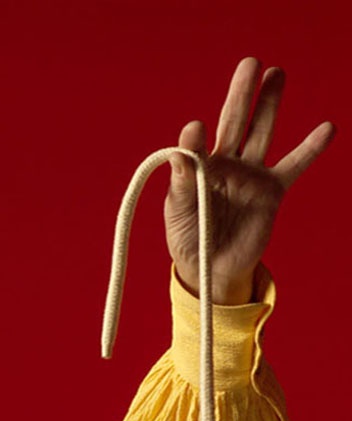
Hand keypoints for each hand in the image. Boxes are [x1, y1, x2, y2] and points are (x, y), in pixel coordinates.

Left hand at [164, 57, 334, 304]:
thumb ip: (182, 183)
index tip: (196, 130)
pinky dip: (310, 148)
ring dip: (269, 104)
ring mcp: (250, 175)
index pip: (196, 144)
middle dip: (242, 93)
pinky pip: (293, 166)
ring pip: (262, 132)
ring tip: (276, 73)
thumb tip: (183, 148)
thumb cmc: (188, 239)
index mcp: (198, 167)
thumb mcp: (179, 214)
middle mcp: (225, 164)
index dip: (195, 137)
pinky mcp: (271, 191)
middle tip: (250, 64)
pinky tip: (326, 128)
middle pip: (234, 121)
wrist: (211, 270)